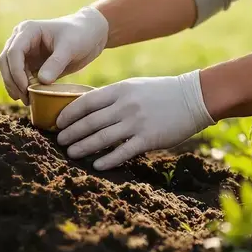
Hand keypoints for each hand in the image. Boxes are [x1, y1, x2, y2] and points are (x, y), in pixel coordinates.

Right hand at [0, 6, 108, 103]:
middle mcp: (21, 39)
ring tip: (27, 101)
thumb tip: (42, 81)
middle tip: (24, 98)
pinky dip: (21, 87)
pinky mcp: (30, 62)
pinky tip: (29, 98)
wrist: (90, 35)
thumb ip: (56, 63)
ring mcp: (24, 51)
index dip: (16, 71)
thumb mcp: (70, 47)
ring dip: (14, 86)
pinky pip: (18, 76)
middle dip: (12, 81)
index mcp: (28, 30)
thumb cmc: (81, 35)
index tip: (26, 88)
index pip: (13, 52)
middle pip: (5, 61)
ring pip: (8, 70)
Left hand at [55, 70, 214, 169]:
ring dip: (83, 147)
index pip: (86, 102)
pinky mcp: (148, 138)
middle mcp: (125, 105)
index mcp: (120, 90)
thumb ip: (113, 97)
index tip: (59, 122)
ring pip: (102, 138)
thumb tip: (89, 108)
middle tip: (60, 141)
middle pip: (90, 122)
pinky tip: (97, 165)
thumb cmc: (161, 92)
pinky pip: (122, 152)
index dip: (69, 113)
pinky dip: (107, 159)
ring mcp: (136, 122)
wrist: (193, 98)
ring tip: (71, 153)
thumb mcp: (134, 87)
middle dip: (72, 133)